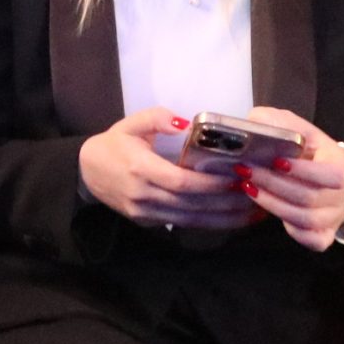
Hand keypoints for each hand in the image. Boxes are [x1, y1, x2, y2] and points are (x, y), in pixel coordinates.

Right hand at [76, 108, 256, 231]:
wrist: (86, 173)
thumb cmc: (113, 145)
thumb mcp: (130, 123)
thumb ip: (157, 118)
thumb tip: (187, 123)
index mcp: (140, 169)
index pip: (181, 182)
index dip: (211, 183)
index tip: (237, 177)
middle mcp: (144, 195)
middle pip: (192, 204)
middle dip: (227, 202)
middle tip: (257, 194)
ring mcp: (146, 213)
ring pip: (191, 220)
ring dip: (225, 218)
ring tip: (254, 211)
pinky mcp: (149, 223)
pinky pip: (184, 224)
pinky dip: (211, 223)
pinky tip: (233, 219)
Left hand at [228, 106, 343, 251]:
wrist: (327, 170)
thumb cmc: (308, 148)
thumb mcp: (296, 127)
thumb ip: (278, 122)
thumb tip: (255, 124)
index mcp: (340, 164)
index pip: (329, 174)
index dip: (302, 171)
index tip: (275, 161)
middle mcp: (342, 194)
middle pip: (310, 197)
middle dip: (274, 185)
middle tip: (247, 172)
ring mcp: (335, 216)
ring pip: (306, 219)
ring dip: (273, 205)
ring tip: (249, 188)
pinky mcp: (325, 234)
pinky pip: (311, 240)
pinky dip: (290, 230)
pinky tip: (268, 212)